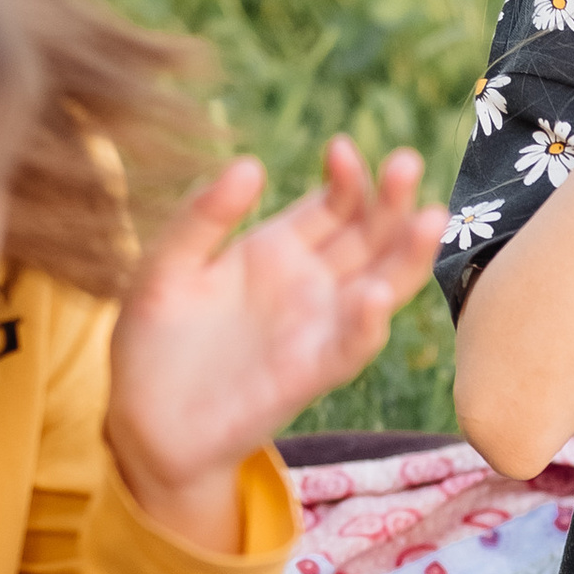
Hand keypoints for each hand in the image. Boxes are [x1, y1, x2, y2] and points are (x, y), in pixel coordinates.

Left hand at [108, 139, 447, 550]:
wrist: (144, 424)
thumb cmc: (153, 343)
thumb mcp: (166, 267)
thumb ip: (202, 217)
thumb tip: (251, 165)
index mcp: (277, 250)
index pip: (334, 205)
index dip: (346, 177)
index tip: (341, 149)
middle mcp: (310, 286)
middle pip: (370, 236)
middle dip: (392, 201)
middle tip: (407, 164)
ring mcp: (316, 329)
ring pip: (381, 285)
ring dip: (407, 255)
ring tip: (429, 218)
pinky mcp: (310, 374)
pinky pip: (350, 347)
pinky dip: (366, 323)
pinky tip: (374, 295)